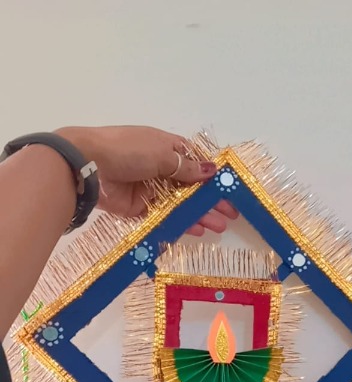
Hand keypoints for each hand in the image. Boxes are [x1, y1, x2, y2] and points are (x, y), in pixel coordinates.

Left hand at [57, 126, 237, 234]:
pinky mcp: (139, 208)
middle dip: (210, 201)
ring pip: (180, 204)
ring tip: (218, 227)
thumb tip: (212, 170)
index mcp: (167, 148)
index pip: (195, 163)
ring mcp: (150, 189)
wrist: (88, 165)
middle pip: (191, 187)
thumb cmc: (127, 150)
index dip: (212, 178)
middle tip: (229, 216)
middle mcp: (161, 168)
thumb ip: (187, 167)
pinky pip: (164, 218)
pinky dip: (180, 224)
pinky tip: (196, 231)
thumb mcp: (162, 154)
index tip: (229, 191)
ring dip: (199, 214)